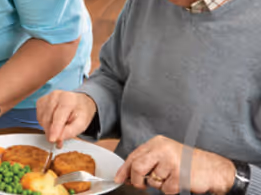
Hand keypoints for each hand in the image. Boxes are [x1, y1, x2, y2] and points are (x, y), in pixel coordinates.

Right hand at [36, 90, 96, 146]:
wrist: (78, 102)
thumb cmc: (80, 112)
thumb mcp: (82, 123)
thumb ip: (71, 131)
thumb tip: (59, 138)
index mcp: (68, 99)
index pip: (58, 116)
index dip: (55, 129)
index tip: (52, 140)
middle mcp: (55, 95)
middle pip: (48, 119)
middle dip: (51, 132)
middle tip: (58, 141)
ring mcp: (46, 97)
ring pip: (42, 119)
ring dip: (48, 128)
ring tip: (59, 128)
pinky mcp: (40, 101)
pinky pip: (39, 117)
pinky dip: (45, 124)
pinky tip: (53, 122)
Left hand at [115, 135, 235, 194]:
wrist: (214, 168)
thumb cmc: (188, 161)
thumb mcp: (165, 154)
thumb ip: (147, 161)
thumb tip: (127, 175)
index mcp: (157, 142)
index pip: (134, 156)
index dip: (124, 169)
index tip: (119, 178)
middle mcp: (163, 150)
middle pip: (137, 167)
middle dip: (136, 180)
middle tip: (140, 184)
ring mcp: (171, 163)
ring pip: (152, 181)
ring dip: (160, 185)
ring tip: (172, 177)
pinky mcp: (179, 176)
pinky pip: (166, 190)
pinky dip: (171, 190)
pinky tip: (179, 182)